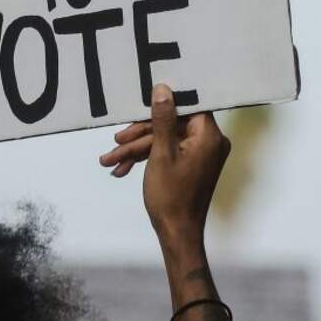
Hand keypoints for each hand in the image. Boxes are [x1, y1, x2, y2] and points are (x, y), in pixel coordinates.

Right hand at [99, 84, 230, 250]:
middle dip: (140, 135)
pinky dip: (147, 159)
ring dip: (137, 149)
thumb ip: (162, 119)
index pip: (188, 106)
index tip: (140, 104)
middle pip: (172, 124)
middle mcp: (210, 142)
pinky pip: (169, 152)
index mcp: (209, 136)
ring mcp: (200, 154)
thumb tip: (163, 88)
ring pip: (166, 140)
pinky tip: (122, 169)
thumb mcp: (161, 153)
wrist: (176, 232)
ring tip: (110, 161)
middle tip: (116, 142)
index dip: (163, 104)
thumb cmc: (171, 194)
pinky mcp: (191, 165)